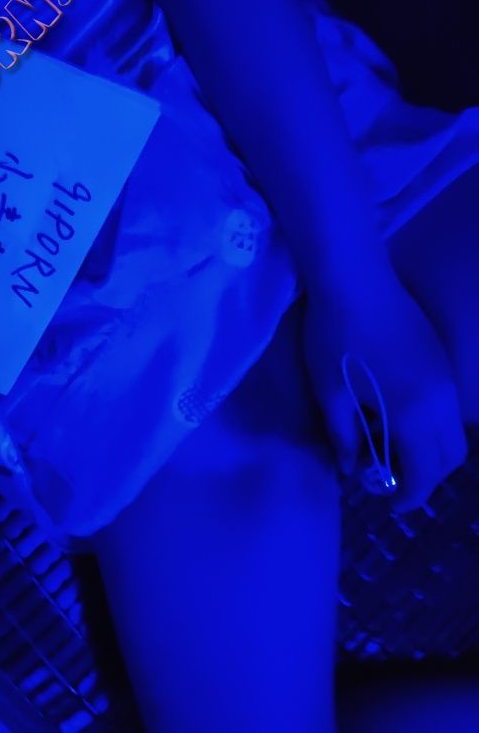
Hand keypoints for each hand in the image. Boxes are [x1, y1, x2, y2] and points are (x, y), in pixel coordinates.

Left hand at [304, 270, 466, 510]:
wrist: (354, 278)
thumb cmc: (333, 337)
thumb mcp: (328, 393)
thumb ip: (344, 437)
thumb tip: (353, 468)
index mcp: (412, 413)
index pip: (425, 472)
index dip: (411, 495)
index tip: (391, 504)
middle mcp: (441, 399)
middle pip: (450, 456)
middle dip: (426, 475)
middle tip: (390, 476)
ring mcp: (446, 376)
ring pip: (454, 431)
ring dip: (431, 448)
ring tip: (391, 444)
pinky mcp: (442, 358)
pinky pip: (449, 406)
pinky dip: (433, 423)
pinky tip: (398, 412)